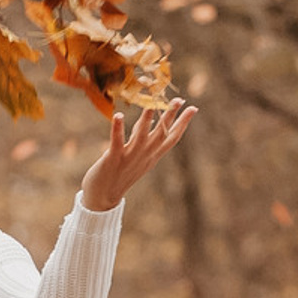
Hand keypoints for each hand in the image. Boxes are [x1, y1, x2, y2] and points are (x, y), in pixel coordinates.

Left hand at [82, 98, 197, 210]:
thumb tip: (150, 118)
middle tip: (179, 100)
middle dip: (170, 117)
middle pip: (161, 134)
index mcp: (152, 155)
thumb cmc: (120, 173)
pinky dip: (117, 129)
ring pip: (141, 136)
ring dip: (146, 121)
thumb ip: (142, 136)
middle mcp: (144, 155)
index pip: (172, 137)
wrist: (104, 197)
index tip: (193, 108)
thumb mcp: (137, 154)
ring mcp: (130, 157)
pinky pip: (117, 141)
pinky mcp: (113, 158)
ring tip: (151, 105)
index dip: (183, 123)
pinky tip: (118, 115)